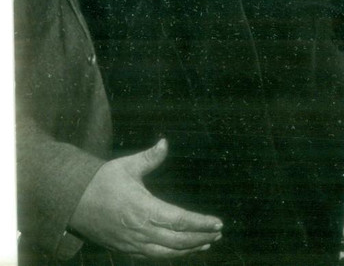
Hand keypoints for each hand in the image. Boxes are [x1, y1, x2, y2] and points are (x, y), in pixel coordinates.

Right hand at [69, 138, 222, 258]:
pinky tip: (183, 250)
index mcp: (143, 208)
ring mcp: (131, 242)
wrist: (71, 201)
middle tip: (218, 233)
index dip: (200, 223)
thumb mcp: (127, 166)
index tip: (218, 223)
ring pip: (166, 252)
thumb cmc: (102, 181)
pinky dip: (171, 255)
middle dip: (200, 237)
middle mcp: (139, 229)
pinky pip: (152, 256)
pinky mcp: (125, 248)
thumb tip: (165, 142)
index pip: (179, 220)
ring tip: (207, 243)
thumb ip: (150, 157)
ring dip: (189, 249)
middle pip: (177, 240)